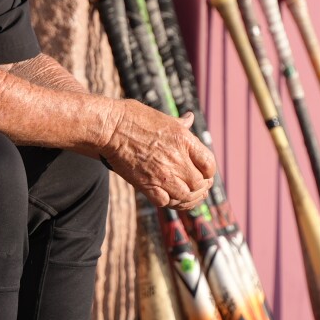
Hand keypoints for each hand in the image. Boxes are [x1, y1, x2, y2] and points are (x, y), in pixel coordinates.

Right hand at [100, 100, 215, 209]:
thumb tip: (190, 118)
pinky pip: (167, 202)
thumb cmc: (134, 118)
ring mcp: (163, 174)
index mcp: (184, 139)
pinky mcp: (147, 185)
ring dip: (188, 198)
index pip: (209, 164)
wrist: (109, 128)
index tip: (204, 173)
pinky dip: (170, 202)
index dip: (209, 172)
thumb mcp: (163, 117)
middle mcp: (177, 158)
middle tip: (196, 187)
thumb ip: (181, 123)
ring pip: (186, 196)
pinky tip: (169, 198)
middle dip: (200, 187)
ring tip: (186, 196)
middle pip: (199, 183)